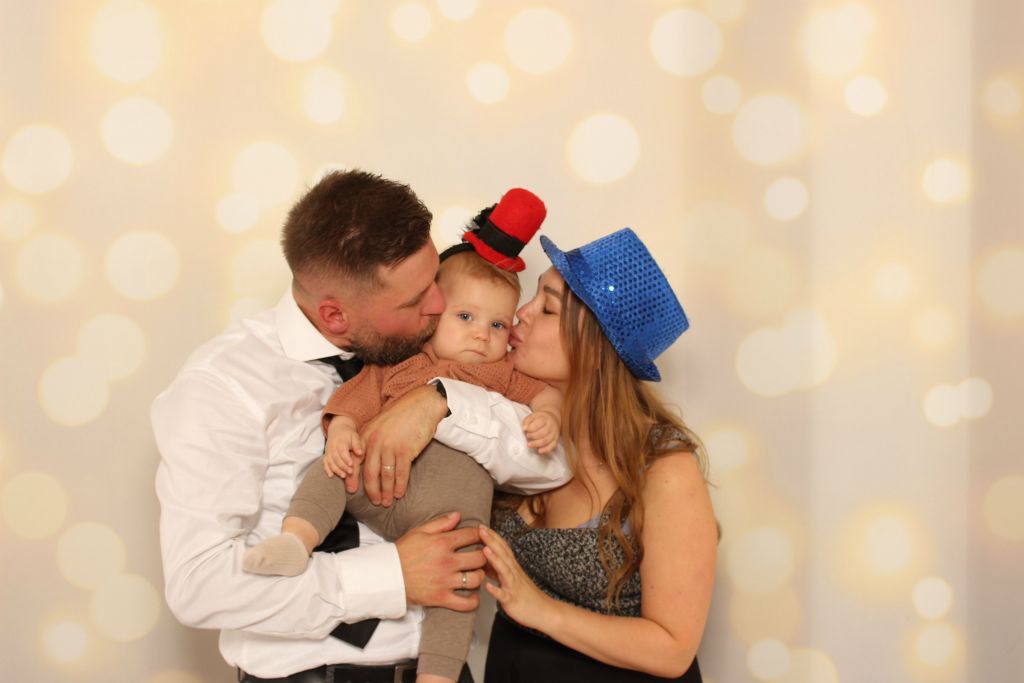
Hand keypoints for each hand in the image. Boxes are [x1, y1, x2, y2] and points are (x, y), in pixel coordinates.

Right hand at [324, 416, 362, 479]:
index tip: (351, 464)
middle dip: (343, 466)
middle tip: (350, 472)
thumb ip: (357, 444)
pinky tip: (331, 475)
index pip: (342, 452)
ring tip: (344, 476)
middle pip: (336, 459)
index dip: (346, 459)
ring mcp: (328, 451)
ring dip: (336, 470)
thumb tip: (360, 453)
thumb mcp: (354, 436)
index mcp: (340, 442)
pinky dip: (327, 469)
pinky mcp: (326, 454)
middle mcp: (333, 447)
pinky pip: (325, 463)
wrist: (338, 429)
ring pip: (330, 462)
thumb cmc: (348, 434)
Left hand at [360, 384, 446, 505]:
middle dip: (372, 490)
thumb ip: (372, 440)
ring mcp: (390, 446)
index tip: (351, 490)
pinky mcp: (405, 450)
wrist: (422, 404)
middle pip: (370, 473)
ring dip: (387, 492)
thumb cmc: (402, 415)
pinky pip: (401, 473)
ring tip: (388, 501)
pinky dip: (400, 486)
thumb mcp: (380, 424)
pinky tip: (400, 493)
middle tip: (375, 501)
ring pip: (385, 476)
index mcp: (367, 435)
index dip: (352, 478)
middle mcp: (375, 442)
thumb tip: (367, 459)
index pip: (355, 461)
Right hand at [396, 512, 485, 610]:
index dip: (480, 534)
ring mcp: (445, 581)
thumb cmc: (402, 552)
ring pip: (476, 579)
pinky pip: (465, 603)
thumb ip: (440, 523)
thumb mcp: (419, 532)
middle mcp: (447, 561)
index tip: (481, 537)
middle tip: (482, 556)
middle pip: (480, 558)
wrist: (387, 575)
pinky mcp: (441, 597)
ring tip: (476, 573)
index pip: (472, 535)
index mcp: (442, 542)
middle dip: (484, 556)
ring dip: (479, 576)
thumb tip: (458, 515)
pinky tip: (473, 596)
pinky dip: (473, 601)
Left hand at [480, 525, 555, 629]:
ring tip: (484, 550)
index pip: (503, 548)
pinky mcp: (513, 601)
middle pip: (503, 554)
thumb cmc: (526, 595)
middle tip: (480, 528)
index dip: (493, 536)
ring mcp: (514, 586)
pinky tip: (487, 586)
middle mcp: (514, 573)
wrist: (545, 612)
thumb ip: (497, 568)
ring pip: (504, 571)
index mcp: (513, 567)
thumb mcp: (511, 578)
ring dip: (494, 560)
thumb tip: (482, 556)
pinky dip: (496, 590)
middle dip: (492, 541)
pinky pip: (504, 596)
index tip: (481, 525)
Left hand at [523, 409, 559, 454]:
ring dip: (537, 444)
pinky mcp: (555, 440)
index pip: (539, 424)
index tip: (526, 430)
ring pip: (547, 440)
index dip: (531, 428)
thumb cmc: (539, 419)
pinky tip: (539, 451)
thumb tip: (525, 428)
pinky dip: (545, 449)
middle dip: (533, 436)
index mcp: (545, 419)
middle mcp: (551, 426)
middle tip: (527, 436)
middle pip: (543, 433)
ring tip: (529, 445)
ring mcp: (554, 434)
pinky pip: (552, 446)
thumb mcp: (532, 416)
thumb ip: (527, 421)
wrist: (551, 419)